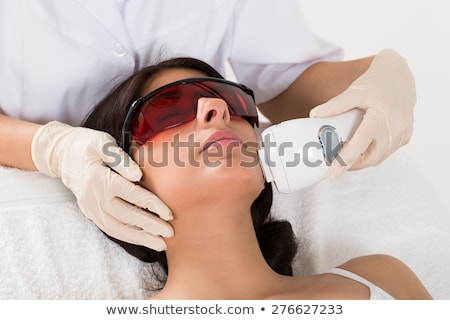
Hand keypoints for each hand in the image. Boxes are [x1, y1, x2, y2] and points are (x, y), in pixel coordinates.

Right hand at [31, 121, 172, 250]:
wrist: (62, 154)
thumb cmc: (88, 145)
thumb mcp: (103, 143)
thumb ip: (121, 160)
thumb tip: (138, 176)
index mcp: (99, 178)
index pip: (132, 195)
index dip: (152, 205)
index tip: (170, 214)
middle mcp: (94, 197)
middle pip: (126, 216)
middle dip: (150, 226)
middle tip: (170, 233)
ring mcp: (90, 208)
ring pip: (117, 228)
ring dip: (140, 238)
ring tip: (160, 244)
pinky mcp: (90, 213)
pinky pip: (110, 229)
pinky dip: (128, 236)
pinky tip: (143, 240)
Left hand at [309, 49, 415, 179]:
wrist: (399, 75)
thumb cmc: (375, 82)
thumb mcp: (354, 91)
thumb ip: (335, 105)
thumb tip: (314, 115)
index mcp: (381, 117)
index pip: (359, 146)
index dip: (343, 162)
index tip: (331, 175)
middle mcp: (396, 128)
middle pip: (369, 158)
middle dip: (351, 163)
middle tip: (334, 162)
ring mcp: (403, 133)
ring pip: (378, 158)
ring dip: (362, 160)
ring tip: (346, 154)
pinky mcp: (406, 136)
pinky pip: (386, 152)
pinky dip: (373, 153)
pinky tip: (362, 147)